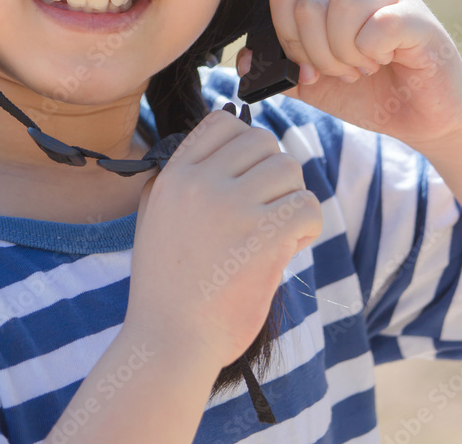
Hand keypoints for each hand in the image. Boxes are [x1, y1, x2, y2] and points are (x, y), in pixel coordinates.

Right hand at [124, 112, 321, 369]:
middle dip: (273, 170)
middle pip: (262, 141)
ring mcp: (233, 209)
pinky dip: (308, 226)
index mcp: (175, 175)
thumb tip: (215, 148)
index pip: (222, 123)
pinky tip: (291, 245)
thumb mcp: (153, 216)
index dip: (243, 143)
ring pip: (289, 169)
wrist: (169, 339)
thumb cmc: (165, 284)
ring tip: (279, 229)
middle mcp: (201, 183)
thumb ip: (176, 178)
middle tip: (268, 206)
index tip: (247, 173)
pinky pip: (307, 206)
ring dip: (292, 197)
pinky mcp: (263, 239)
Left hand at [237, 0, 461, 154]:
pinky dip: (371, 53)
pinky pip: (377, 24)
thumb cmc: (370, 94)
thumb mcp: (315, 85)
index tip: (306, 68)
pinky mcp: (417, 17)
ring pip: (340, 7)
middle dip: (315, 53)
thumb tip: (243, 61)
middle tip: (340, 72)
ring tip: (361, 68)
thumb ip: (280, 70)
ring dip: (344, 54)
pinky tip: (384, 61)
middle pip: (307, 2)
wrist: (420, 119)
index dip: (285, 35)